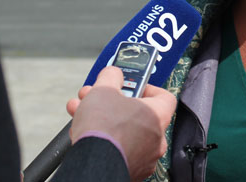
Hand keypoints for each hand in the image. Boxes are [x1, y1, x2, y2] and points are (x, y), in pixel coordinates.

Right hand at [66, 66, 176, 181]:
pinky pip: (119, 150)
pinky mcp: (130, 170)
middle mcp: (156, 139)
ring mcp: (144, 157)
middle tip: (96, 97)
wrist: (91, 165)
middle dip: (112, 102)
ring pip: (125, 132)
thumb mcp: (104, 88)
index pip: (164, 97)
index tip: (131, 86)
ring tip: (81, 112)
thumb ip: (112, 76)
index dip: (146, 88)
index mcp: (157, 116)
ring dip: (103, 120)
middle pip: (137, 114)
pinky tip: (84, 134)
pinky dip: (105, 141)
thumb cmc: (103, 128)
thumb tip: (113, 74)